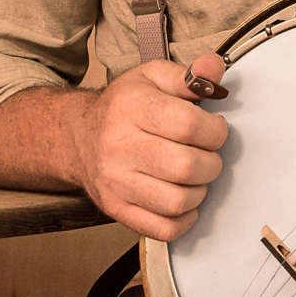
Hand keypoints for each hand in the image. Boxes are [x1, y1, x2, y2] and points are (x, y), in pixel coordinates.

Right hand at [73, 51, 227, 240]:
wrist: (80, 137)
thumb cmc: (123, 106)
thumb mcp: (153, 76)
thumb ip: (189, 74)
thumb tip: (214, 67)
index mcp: (132, 107)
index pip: (188, 124)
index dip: (214, 129)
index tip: (215, 128)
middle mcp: (119, 146)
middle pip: (185, 166)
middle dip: (211, 161)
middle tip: (207, 152)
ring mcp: (116, 182)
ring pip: (177, 201)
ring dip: (200, 190)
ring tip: (195, 174)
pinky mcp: (117, 209)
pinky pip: (164, 229)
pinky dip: (185, 218)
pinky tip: (184, 198)